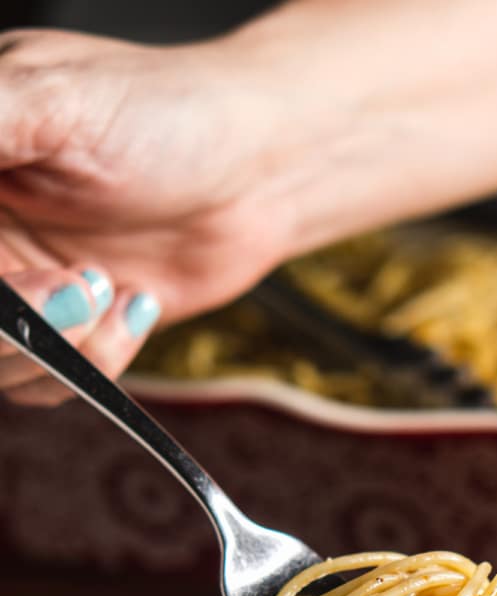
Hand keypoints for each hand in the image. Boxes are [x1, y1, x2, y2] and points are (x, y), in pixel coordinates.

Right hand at [0, 27, 301, 402]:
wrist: (257, 168)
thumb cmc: (165, 112)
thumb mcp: (54, 98)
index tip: (13, 279)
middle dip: (16, 320)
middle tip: (80, 286)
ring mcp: (19, 287)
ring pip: (1, 363)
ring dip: (63, 343)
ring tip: (109, 287)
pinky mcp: (69, 331)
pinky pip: (49, 383)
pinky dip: (96, 361)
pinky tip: (136, 303)